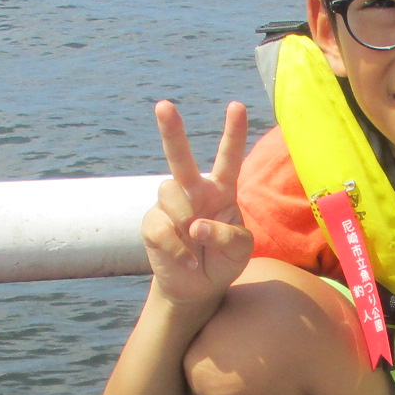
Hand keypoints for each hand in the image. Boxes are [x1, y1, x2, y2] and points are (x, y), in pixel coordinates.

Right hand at [144, 100, 252, 309]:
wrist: (199, 288)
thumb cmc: (224, 261)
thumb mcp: (241, 250)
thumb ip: (228, 235)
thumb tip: (195, 225)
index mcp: (221, 191)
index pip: (228, 158)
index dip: (233, 133)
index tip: (237, 106)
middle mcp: (193, 192)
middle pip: (180, 158)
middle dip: (171, 131)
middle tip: (163, 105)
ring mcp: (170, 207)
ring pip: (171, 195)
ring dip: (186, 219)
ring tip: (196, 242)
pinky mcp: (153, 225)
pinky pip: (161, 227)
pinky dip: (177, 247)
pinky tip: (187, 259)